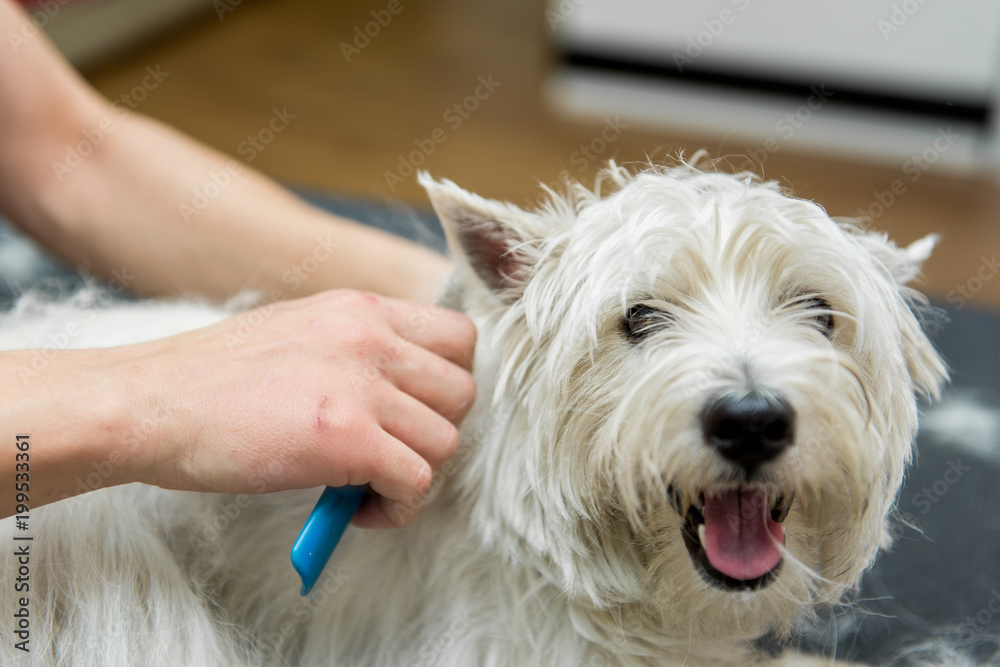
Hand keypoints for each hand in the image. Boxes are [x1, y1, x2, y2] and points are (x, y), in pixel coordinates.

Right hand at [116, 289, 475, 527]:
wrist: (148, 403)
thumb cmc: (210, 380)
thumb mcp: (298, 333)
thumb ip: (355, 351)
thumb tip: (397, 396)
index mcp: (360, 308)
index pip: (460, 335)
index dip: (449, 382)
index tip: (418, 412)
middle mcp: (371, 337)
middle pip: (463, 391)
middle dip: (436, 432)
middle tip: (393, 453)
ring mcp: (361, 384)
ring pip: (447, 440)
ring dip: (418, 475)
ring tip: (370, 489)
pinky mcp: (348, 437)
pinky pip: (418, 481)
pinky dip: (398, 507)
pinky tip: (358, 511)